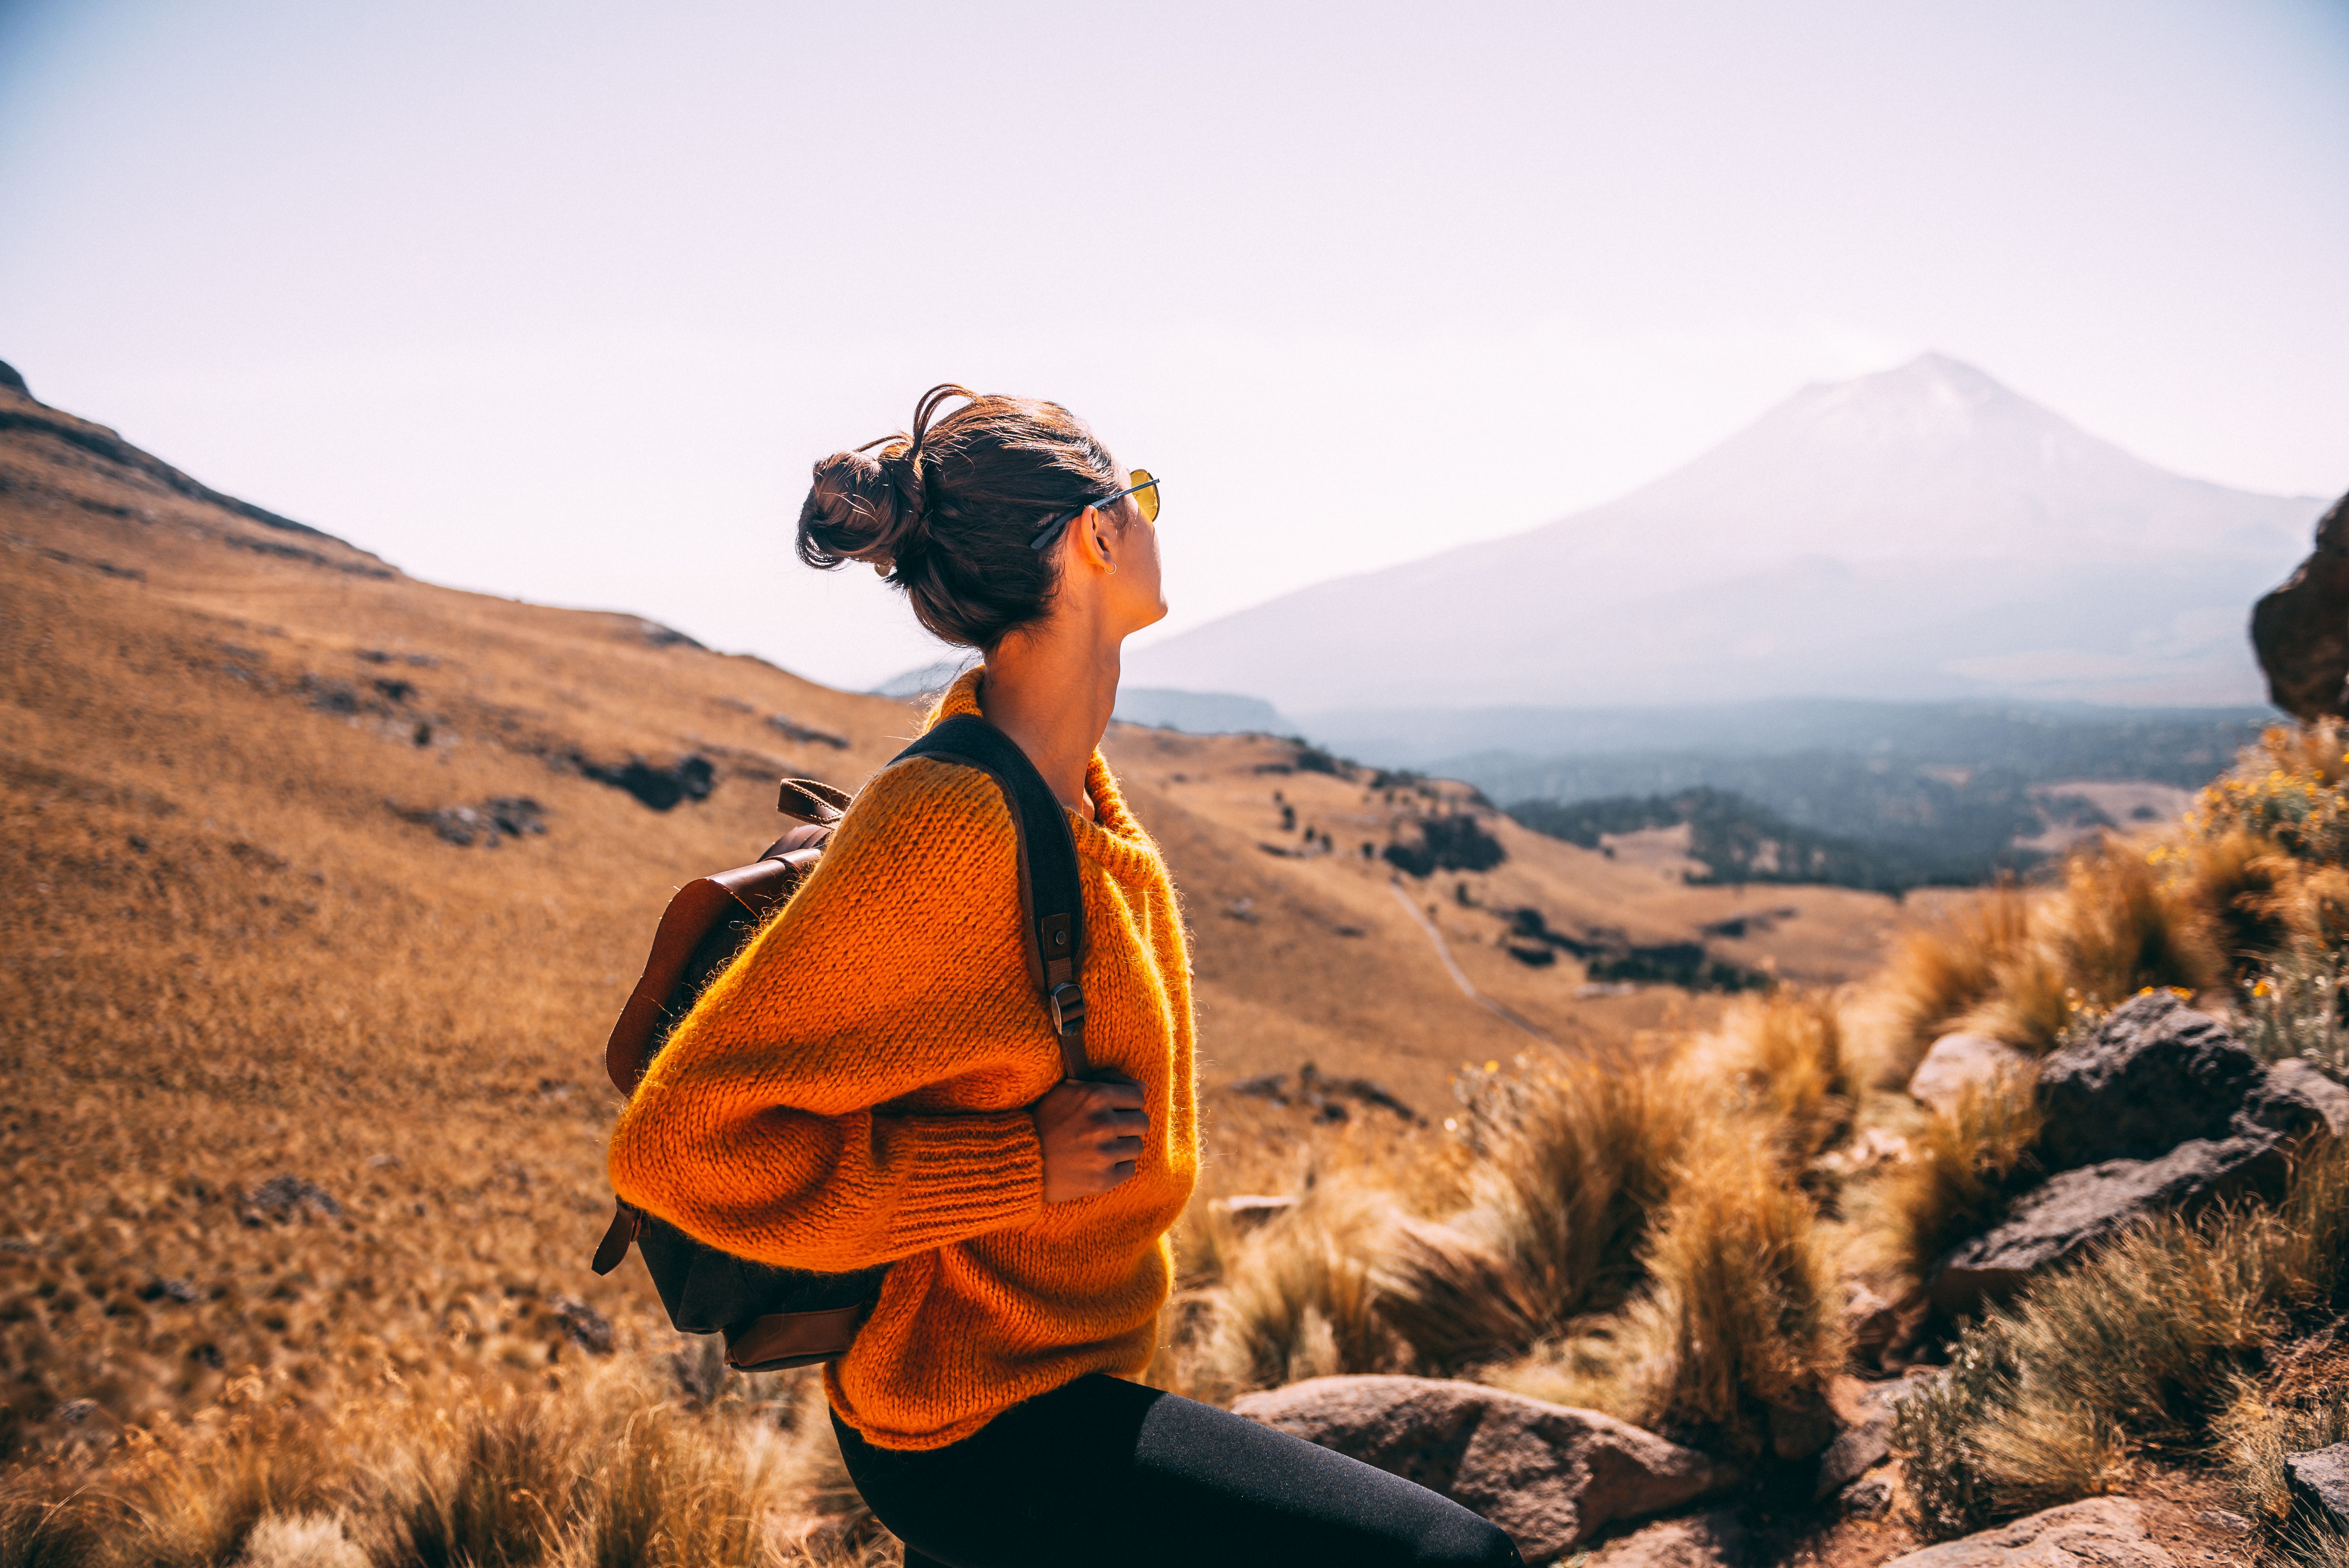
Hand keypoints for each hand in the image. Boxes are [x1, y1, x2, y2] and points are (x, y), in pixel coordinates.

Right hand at [1033, 1074, 1147, 1202]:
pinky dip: (1117, 1167)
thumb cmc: (1046, 1122)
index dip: (1125, 1104)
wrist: (1019, 1161)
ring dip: (1122, 1147)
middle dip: (1128, 1125)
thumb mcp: (1069, 1091)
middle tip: (1108, 1131)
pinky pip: (1130, 1169)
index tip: (1112, 1111)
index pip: (1137, 1097)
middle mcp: (1102, 1123)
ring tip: (1099, 1148)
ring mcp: (1103, 1153)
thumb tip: (1144, 1088)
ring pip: (1137, 1146)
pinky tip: (1097, 1164)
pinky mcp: (1102, 1179)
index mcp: (1095, 1096)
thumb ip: (1107, 1081)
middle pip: (1142, 1122)